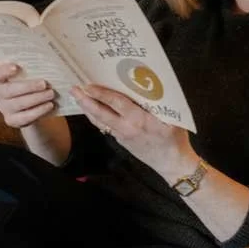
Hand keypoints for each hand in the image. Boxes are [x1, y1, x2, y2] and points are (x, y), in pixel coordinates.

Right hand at [0, 63, 55, 128]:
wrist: (34, 105)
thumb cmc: (33, 82)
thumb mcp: (32, 72)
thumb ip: (36, 65)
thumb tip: (51, 57)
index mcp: (0, 78)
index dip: (3, 70)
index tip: (16, 67)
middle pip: (7, 90)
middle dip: (27, 87)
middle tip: (44, 84)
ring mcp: (4, 108)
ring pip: (17, 104)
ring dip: (36, 99)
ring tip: (51, 94)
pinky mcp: (12, 120)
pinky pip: (23, 118)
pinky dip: (38, 111)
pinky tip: (49, 105)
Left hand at [70, 83, 197, 181]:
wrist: (171, 163)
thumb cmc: (175, 138)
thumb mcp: (172, 118)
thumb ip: (160, 102)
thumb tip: (150, 83)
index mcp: (139, 119)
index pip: (116, 103)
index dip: (101, 93)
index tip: (89, 85)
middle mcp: (127, 128)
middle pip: (101, 113)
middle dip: (86, 101)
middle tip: (74, 89)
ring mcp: (122, 136)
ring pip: (100, 121)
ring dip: (87, 109)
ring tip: (77, 97)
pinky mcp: (121, 141)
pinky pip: (105, 127)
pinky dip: (96, 118)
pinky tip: (91, 110)